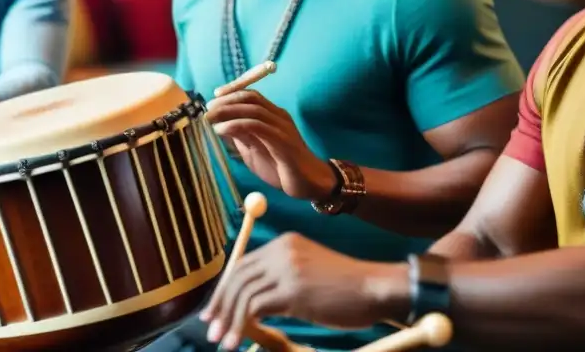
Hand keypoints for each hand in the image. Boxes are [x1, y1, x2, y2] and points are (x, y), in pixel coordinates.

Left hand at [200, 233, 398, 348]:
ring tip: (222, 341)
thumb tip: (251, 304)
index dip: (225, 288)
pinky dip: (242, 325)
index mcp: (285, 243)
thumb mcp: (308, 273)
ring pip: (243, 293)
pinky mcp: (293, 290)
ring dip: (229, 320)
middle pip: (237, 276)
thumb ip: (282, 279)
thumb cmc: (346, 288)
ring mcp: (288, 268)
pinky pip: (255, 307)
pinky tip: (239, 340)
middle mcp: (283, 250)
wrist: (374, 287)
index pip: (242, 263)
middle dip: (220, 305)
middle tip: (210, 328)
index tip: (215, 311)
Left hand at [206, 89, 336, 200]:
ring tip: (210, 118)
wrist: (309, 184)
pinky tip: (222, 130)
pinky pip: (258, 127)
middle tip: (207, 108)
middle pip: (251, 98)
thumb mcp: (254, 151)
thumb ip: (241, 137)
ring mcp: (283, 128)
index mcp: (274, 116)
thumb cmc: (281, 168)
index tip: (212, 98)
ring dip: (228, 111)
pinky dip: (237, 125)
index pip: (251, 95)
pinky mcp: (283, 142)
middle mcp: (279, 117)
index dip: (231, 93)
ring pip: (254, 109)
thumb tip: (220, 125)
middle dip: (226, 100)